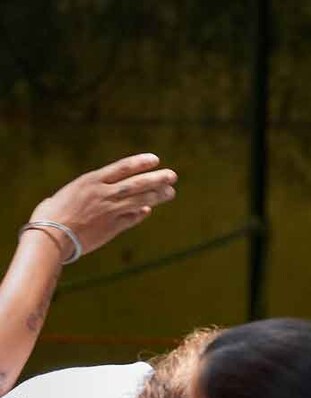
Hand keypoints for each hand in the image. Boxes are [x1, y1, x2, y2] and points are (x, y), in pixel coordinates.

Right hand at [28, 153, 176, 258]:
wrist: (50, 236)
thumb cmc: (53, 214)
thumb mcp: (72, 194)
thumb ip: (92, 192)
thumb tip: (100, 191)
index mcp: (91, 181)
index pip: (122, 167)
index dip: (140, 163)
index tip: (155, 159)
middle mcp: (103, 194)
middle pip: (137, 183)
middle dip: (157, 179)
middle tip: (172, 176)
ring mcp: (109, 211)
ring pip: (140, 200)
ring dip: (157, 196)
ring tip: (170, 192)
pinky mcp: (112, 227)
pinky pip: (132, 218)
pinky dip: (140, 214)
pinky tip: (148, 210)